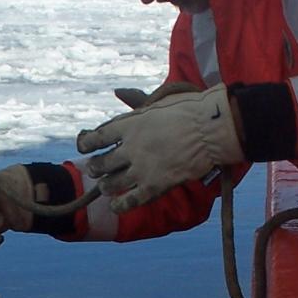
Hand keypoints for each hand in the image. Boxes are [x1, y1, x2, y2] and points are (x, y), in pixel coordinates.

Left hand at [76, 84, 243, 212]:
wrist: (212, 128)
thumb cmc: (189, 110)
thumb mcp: (158, 101)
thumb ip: (136, 100)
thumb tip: (117, 91)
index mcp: (129, 125)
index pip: (96, 137)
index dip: (86, 143)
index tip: (84, 146)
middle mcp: (131, 148)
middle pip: (101, 163)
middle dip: (96, 167)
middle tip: (96, 169)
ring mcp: (142, 169)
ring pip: (112, 184)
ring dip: (106, 186)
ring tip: (106, 185)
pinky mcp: (155, 186)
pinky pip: (130, 201)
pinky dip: (120, 205)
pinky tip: (115, 206)